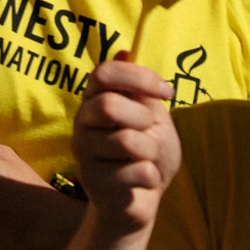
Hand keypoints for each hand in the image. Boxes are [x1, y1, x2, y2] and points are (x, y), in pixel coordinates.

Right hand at [70, 54, 181, 233]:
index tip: (166, 91)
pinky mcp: (95, 183)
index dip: (138, 77)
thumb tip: (125, 50)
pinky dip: (151, 177)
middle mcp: (82, 125)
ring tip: (145, 160)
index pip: (103, 73)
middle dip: (143, 118)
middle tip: (148, 131)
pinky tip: (141, 181)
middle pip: (108, 106)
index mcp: (94, 102)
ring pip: (126, 141)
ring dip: (150, 152)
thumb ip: (138, 89)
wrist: (141, 199)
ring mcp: (84, 154)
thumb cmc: (146, 154)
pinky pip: (137, 172)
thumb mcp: (149, 117)